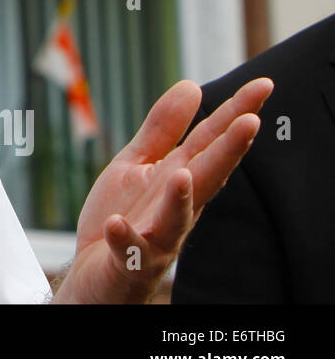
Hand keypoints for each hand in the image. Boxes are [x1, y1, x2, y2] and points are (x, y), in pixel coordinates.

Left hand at [53, 76, 272, 303]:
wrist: (97, 273)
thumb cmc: (123, 215)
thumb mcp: (138, 163)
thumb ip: (163, 129)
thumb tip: (193, 86)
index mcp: (180, 177)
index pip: (211, 142)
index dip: (236, 114)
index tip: (262, 85)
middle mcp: (176, 206)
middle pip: (206, 176)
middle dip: (228, 152)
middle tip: (251, 121)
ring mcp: (156, 236)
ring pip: (175, 219)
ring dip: (180, 199)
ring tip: (182, 174)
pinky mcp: (129, 260)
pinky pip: (128, 250)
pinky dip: (124, 238)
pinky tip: (116, 223)